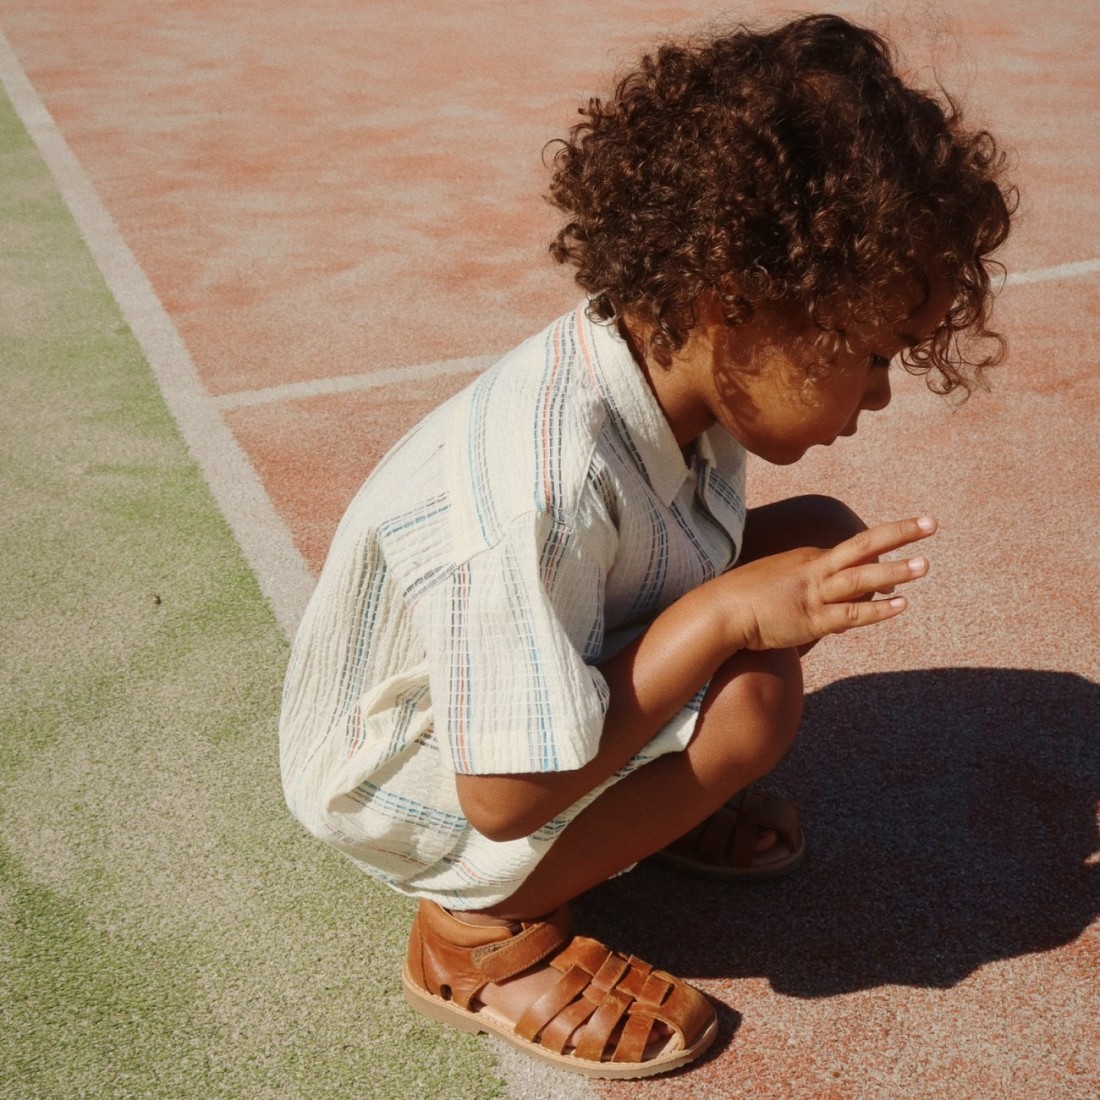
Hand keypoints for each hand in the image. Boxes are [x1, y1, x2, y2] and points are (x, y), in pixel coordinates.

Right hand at [729, 515, 937, 650]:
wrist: (720, 611)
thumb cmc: (744, 597)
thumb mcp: (775, 579)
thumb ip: (799, 583)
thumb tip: (813, 593)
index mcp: (808, 559)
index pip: (852, 553)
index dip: (882, 555)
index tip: (905, 561)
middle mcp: (815, 570)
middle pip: (863, 547)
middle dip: (899, 534)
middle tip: (932, 524)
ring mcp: (814, 595)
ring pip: (861, 580)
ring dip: (895, 572)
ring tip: (926, 565)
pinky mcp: (811, 621)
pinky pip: (850, 615)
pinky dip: (877, 611)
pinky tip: (901, 605)